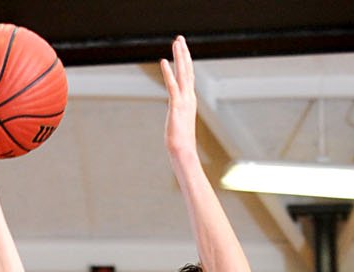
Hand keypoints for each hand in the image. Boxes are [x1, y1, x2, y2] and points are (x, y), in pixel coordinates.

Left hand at [161, 34, 197, 162]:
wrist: (183, 151)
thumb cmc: (181, 142)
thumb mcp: (179, 123)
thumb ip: (178, 114)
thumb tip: (175, 116)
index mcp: (190, 100)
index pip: (188, 76)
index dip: (186, 62)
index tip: (182, 49)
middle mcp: (189, 97)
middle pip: (187, 70)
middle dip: (183, 53)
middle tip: (180, 39)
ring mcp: (184, 101)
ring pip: (182, 74)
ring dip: (179, 57)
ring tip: (176, 43)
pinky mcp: (176, 106)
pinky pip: (172, 86)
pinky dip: (168, 73)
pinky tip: (163, 62)